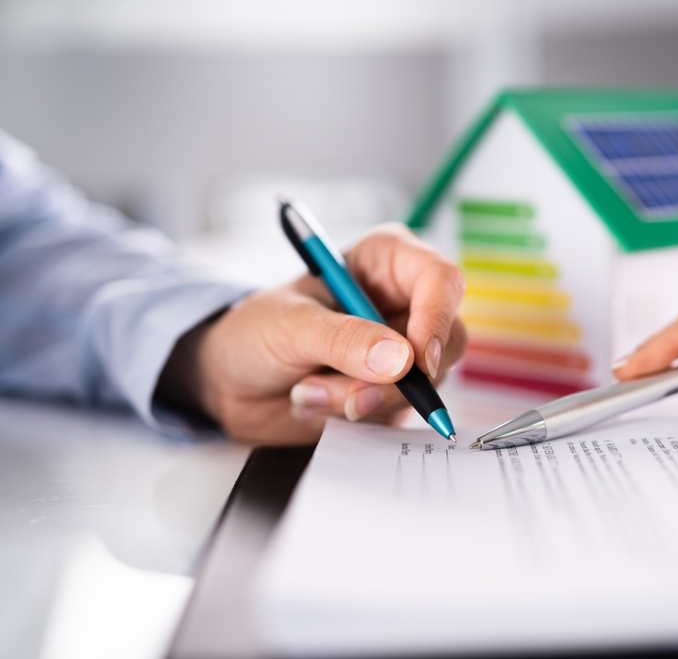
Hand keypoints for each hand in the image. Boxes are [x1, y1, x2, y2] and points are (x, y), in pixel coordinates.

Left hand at [157, 223, 466, 443]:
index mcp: (385, 263)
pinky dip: (358, 416)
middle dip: (397, 378)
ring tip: (309, 392)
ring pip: (423, 385)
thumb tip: (401, 359)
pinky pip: (400, 412)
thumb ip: (344, 339)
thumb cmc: (255, 332)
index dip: (436, 320)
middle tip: (350, 395)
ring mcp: (401, 352)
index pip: (439, 280)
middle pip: (445, 340)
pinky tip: (317, 403)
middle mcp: (403, 304)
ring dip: (364, 399)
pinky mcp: (393, 391)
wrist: (229, 382)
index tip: (416, 362)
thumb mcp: (291, 326)